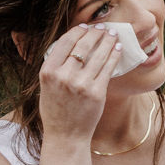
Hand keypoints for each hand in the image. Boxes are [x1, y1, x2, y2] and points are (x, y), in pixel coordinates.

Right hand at [39, 24, 120, 143]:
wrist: (65, 137)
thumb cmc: (56, 111)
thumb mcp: (46, 86)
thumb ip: (55, 66)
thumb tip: (72, 44)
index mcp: (48, 72)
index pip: (65, 42)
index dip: (77, 31)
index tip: (85, 27)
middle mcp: (63, 76)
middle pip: (82, 45)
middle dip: (95, 33)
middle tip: (102, 28)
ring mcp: (81, 85)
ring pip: (98, 55)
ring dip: (107, 41)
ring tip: (112, 35)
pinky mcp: (97, 93)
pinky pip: (108, 68)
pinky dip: (114, 56)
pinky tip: (117, 49)